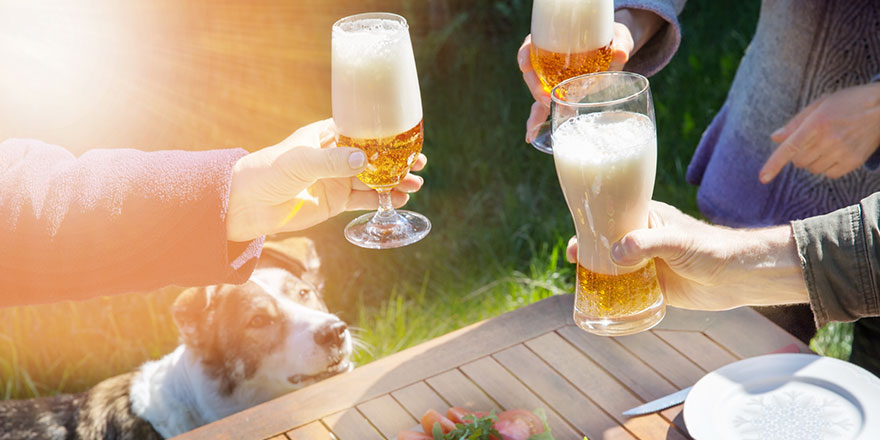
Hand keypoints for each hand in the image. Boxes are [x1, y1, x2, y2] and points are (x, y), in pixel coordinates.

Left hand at [226, 119, 425, 241]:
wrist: (248, 205)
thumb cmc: (268, 172)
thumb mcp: (300, 162)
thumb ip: (332, 161)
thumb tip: (364, 159)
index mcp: (326, 135)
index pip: (361, 129)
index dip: (385, 132)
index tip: (407, 135)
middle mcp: (335, 155)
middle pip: (374, 155)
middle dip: (397, 159)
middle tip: (419, 162)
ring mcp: (337, 179)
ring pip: (373, 178)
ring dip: (394, 180)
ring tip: (415, 184)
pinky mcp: (336, 201)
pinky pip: (365, 199)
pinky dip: (383, 199)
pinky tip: (400, 199)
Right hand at [518, 24, 633, 142]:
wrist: (617, 53)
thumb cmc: (614, 39)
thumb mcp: (619, 37)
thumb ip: (621, 43)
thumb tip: (621, 54)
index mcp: (556, 41)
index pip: (532, 44)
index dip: (525, 54)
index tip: (525, 65)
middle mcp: (550, 61)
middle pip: (532, 72)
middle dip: (534, 86)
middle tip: (544, 97)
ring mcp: (555, 80)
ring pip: (536, 91)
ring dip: (537, 105)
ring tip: (539, 121)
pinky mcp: (563, 95)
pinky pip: (547, 107)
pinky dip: (538, 121)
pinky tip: (530, 137)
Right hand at [565, 201, 807, 309]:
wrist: (738, 277)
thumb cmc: (711, 248)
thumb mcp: (676, 242)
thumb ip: (645, 243)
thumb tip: (615, 253)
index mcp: (646, 217)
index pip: (611, 216)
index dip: (590, 226)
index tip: (575, 239)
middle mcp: (642, 238)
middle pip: (607, 243)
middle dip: (589, 252)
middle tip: (575, 262)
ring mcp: (647, 263)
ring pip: (614, 267)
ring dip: (599, 275)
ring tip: (583, 283)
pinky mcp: (654, 286)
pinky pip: (627, 290)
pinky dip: (613, 295)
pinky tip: (601, 301)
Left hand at [760, 82, 879, 182]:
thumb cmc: (849, 102)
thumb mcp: (821, 104)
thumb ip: (796, 123)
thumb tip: (775, 137)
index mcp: (817, 123)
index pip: (790, 148)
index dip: (774, 164)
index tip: (762, 178)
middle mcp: (829, 139)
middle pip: (799, 161)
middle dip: (800, 154)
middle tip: (813, 140)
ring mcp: (843, 151)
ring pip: (813, 169)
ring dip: (814, 161)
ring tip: (828, 143)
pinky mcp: (855, 161)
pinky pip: (829, 174)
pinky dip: (828, 168)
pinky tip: (837, 152)